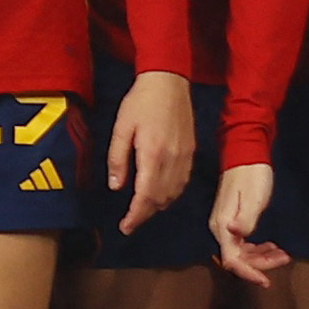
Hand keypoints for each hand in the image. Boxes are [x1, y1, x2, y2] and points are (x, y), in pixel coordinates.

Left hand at [109, 67, 197, 232]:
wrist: (168, 82)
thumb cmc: (141, 102)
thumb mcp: (121, 127)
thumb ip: (118, 158)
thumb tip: (116, 186)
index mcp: (153, 155)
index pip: (146, 197)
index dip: (135, 216)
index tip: (125, 227)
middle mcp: (173, 160)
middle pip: (160, 200)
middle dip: (145, 215)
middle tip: (129, 222)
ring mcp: (185, 157)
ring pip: (173, 194)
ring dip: (158, 206)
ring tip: (141, 210)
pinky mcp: (191, 153)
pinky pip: (182, 183)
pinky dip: (170, 195)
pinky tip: (159, 194)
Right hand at [210, 160, 285, 285]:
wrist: (246, 155)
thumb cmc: (251, 175)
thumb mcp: (253, 198)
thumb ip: (246, 220)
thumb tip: (235, 235)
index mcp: (223, 225)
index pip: (232, 260)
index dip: (248, 272)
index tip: (266, 281)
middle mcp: (221, 229)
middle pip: (238, 259)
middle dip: (261, 264)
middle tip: (284, 258)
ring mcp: (226, 226)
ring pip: (242, 253)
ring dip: (262, 257)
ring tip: (283, 253)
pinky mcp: (233, 222)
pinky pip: (244, 244)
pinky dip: (259, 248)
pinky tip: (273, 246)